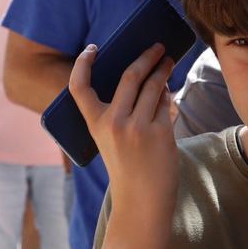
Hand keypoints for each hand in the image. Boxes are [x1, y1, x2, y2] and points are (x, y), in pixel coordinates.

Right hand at [67, 43, 179, 201]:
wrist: (142, 201)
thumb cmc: (127, 168)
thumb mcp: (112, 140)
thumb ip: (122, 112)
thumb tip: (147, 78)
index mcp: (95, 124)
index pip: (79, 87)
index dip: (82, 64)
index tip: (92, 49)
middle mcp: (114, 122)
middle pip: (130, 75)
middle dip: (146, 56)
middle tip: (158, 47)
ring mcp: (138, 127)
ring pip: (153, 85)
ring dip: (163, 70)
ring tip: (168, 62)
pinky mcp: (160, 132)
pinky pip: (166, 103)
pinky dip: (168, 96)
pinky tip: (168, 93)